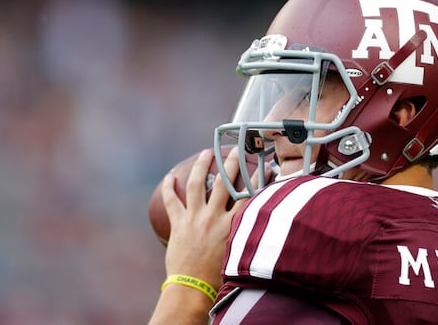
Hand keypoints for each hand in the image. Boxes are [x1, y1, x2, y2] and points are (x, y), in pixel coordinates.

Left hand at [150, 147, 250, 324]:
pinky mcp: (178, 224)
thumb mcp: (239, 251)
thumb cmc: (218, 277)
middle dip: (232, 162)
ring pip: (198, 184)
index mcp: (233, 225)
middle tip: (237, 149)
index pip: (250, 195)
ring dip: (202, 165)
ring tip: (206, 152)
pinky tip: (170, 176)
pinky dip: (169, 187)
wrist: (193, 289)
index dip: (260, 178)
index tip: (268, 166)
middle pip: (226, 182)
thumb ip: (247, 234)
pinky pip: (172, 201)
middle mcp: (214, 217)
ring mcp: (195, 218)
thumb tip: (259, 225)